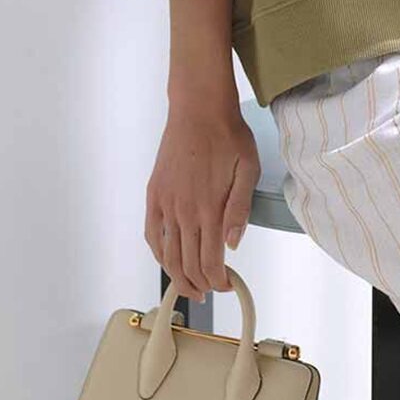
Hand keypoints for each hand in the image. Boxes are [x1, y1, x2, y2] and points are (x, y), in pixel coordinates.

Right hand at [145, 105, 259, 298]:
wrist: (199, 109)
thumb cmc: (228, 135)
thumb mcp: (248, 169)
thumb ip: (240, 208)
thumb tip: (232, 244)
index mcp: (209, 208)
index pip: (210, 261)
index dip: (218, 280)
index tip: (227, 284)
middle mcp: (183, 211)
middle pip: (187, 264)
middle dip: (200, 284)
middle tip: (210, 290)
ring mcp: (165, 203)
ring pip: (167, 255)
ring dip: (178, 276)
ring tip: (190, 286)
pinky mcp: (154, 194)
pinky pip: (151, 233)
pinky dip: (158, 253)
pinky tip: (167, 260)